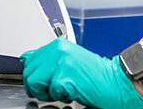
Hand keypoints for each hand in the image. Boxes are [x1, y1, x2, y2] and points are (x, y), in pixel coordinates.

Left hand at [21, 38, 142, 108]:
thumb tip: (26, 59)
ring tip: (64, 90)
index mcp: (58, 45)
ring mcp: (62, 62)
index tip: (43, 81)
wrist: (116, 81)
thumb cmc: (95, 74)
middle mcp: (58, 50)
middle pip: (29, 74)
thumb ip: (47, 59)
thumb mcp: (68, 60)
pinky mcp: (66, 76)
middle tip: (55, 89)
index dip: (34, 76)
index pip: (28, 59)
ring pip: (35, 83)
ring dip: (48, 92)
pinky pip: (52, 92)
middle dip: (39, 87)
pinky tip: (74, 91)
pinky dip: (62, 97)